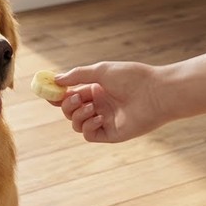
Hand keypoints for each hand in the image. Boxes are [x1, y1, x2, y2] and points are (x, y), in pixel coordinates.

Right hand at [52, 61, 166, 142]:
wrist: (157, 93)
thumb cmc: (132, 78)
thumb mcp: (101, 71)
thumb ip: (77, 75)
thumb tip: (56, 79)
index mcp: (96, 90)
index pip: (70, 95)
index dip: (58, 95)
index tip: (48, 92)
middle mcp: (99, 106)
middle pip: (69, 111)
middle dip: (68, 105)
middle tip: (76, 98)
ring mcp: (104, 120)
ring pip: (76, 124)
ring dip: (78, 115)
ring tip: (92, 108)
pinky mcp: (111, 134)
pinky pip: (89, 134)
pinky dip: (88, 126)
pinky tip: (100, 117)